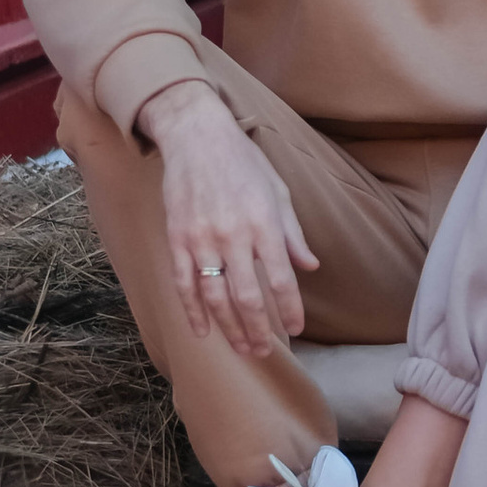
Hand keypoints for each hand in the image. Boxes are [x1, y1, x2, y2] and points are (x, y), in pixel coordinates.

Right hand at [143, 84, 319, 355]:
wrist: (196, 135)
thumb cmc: (244, 162)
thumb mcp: (278, 192)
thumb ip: (292, 234)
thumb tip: (310, 266)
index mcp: (264, 223)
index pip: (281, 278)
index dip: (290, 309)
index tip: (297, 329)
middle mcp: (233, 235)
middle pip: (247, 297)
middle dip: (258, 329)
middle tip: (264, 351)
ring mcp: (201, 238)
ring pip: (215, 297)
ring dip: (229, 328)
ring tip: (241, 348)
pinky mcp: (177, 238)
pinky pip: (184, 283)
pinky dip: (192, 311)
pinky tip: (202, 331)